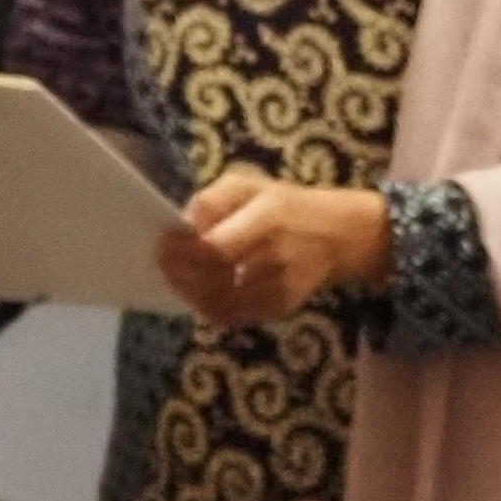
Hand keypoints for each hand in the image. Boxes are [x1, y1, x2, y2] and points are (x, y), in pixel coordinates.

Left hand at [162, 172, 392, 328]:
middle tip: (165, 265)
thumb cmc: (285, 204)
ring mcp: (280, 287)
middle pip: (213, 279)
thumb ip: (212, 201)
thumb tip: (180, 226)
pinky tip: (202, 292)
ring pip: (219, 303)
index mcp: (268, 216)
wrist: (337, 234)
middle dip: (180, 274)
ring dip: (191, 294)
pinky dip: (210, 307)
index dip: (183, 251)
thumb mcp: (248, 184)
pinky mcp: (280, 308)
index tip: (163, 244)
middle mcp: (275, 255)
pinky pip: (234, 316)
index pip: (215, 247)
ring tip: (180, 279)